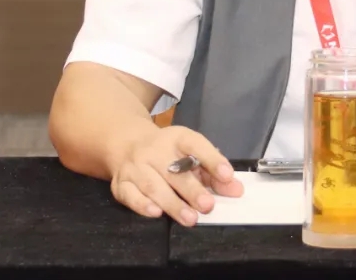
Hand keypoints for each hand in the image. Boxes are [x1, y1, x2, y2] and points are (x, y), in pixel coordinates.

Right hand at [109, 124, 243, 226]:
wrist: (128, 143)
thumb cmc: (167, 152)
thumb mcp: (191, 152)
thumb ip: (213, 171)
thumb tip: (236, 189)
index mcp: (177, 138)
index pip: (196, 144)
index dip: (212, 159)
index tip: (227, 175)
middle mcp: (154, 150)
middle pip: (174, 170)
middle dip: (192, 190)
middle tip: (208, 206)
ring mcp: (135, 166)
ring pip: (152, 185)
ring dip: (172, 203)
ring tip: (190, 218)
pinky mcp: (120, 183)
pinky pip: (130, 195)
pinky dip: (142, 205)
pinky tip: (156, 213)